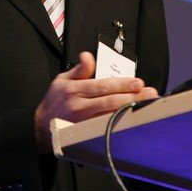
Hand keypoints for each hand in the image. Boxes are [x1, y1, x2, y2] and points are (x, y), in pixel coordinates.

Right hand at [34, 51, 158, 152]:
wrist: (42, 126)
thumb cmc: (56, 100)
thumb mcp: (62, 79)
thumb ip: (79, 69)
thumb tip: (88, 56)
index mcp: (75, 90)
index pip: (102, 86)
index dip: (121, 84)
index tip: (138, 82)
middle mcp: (79, 106)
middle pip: (110, 101)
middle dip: (132, 97)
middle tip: (150, 93)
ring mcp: (83, 123)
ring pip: (111, 116)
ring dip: (131, 110)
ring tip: (147, 105)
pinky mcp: (86, 134)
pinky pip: (107, 129)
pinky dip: (122, 123)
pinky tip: (134, 120)